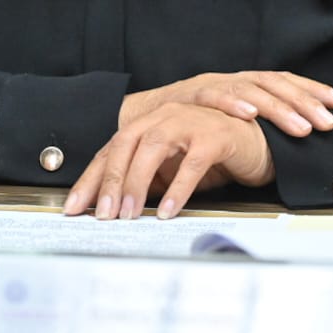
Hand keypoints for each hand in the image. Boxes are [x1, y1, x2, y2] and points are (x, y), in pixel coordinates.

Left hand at [65, 105, 274, 220]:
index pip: (111, 151)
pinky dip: (178, 188)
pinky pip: (191, 163)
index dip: (90, 179)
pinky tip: (169, 212)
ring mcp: (189, 122)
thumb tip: (113, 209)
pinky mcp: (215, 135)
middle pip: (126, 145)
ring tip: (129, 214)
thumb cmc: (211, 155)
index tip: (74, 208)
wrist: (259, 141)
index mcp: (149, 124)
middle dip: (110, 181)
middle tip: (102, 215)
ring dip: (137, 183)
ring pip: (153, 148)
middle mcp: (164, 117)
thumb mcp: (170, 169)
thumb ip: (145, 181)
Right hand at [120, 71, 332, 137]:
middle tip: (329, 121)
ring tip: (301, 127)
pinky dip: (232, 104)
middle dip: (305, 101)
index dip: (313, 91)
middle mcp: (230, 81)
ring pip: (249, 88)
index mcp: (244, 87)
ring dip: (278, 107)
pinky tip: (251, 114)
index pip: (285, 83)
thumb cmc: (186, 129)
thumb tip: (298, 150)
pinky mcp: (186, 95)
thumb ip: (256, 136)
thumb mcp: (227, 130)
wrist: (137, 120)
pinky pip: (212, 96)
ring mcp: (209, 85)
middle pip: (274, 83)